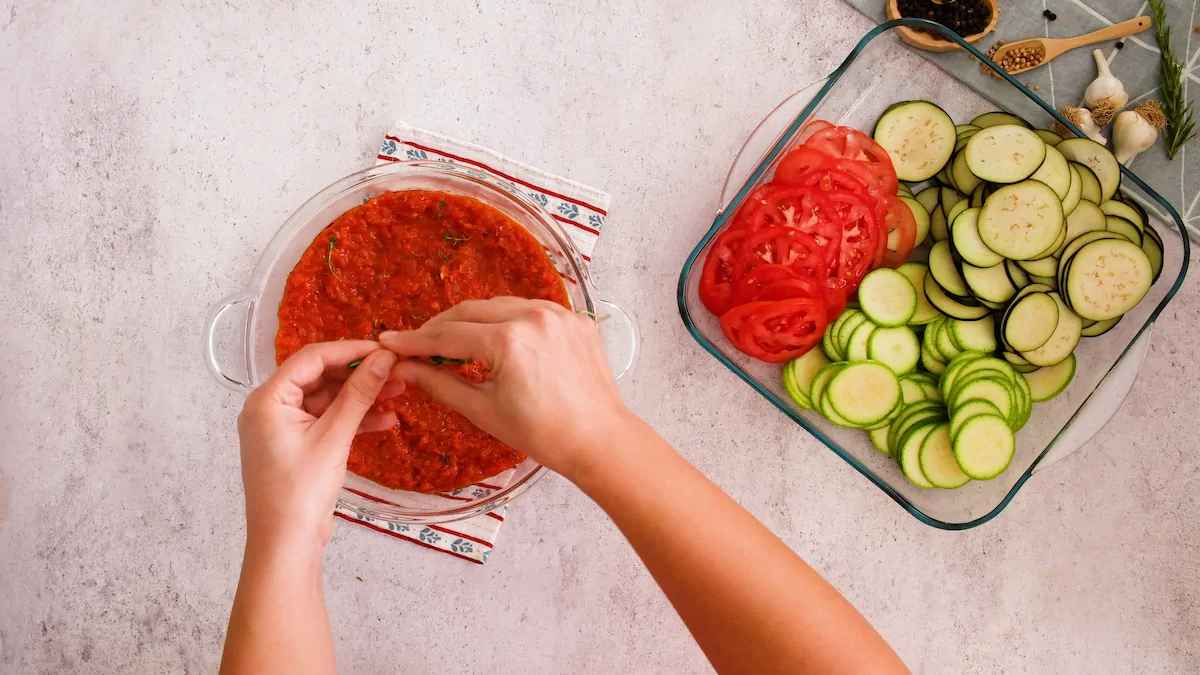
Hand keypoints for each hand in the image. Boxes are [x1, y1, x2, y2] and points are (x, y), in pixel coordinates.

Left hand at [236, 341, 399, 549]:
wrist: (285, 545)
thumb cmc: (299, 492)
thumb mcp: (334, 437)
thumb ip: (359, 394)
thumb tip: (383, 359)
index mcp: (267, 399)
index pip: (312, 358)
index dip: (351, 350)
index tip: (385, 350)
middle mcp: (269, 408)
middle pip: (320, 377)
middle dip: (359, 375)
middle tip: (396, 372)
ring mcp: (282, 428)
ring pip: (327, 400)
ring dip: (360, 398)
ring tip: (397, 395)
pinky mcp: (296, 446)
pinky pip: (326, 422)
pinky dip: (352, 420)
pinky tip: (384, 421)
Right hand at [378, 297, 630, 479]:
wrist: (599, 439)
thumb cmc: (543, 434)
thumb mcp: (484, 411)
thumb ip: (441, 383)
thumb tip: (405, 369)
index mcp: (508, 341)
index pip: (448, 336)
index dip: (415, 341)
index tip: (391, 342)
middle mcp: (533, 317)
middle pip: (471, 311)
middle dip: (441, 327)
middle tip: (418, 344)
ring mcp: (557, 314)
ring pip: (499, 305)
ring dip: (473, 320)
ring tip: (454, 341)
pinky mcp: (574, 319)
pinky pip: (530, 309)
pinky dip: (507, 319)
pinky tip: (495, 337)